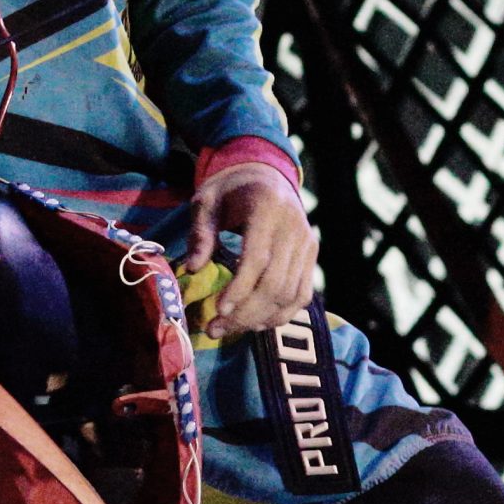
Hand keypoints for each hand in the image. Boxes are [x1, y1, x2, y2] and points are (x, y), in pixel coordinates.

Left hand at [185, 164, 318, 337]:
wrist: (266, 174)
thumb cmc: (231, 190)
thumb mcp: (207, 201)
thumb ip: (200, 233)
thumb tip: (192, 269)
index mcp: (268, 208)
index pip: (258, 258)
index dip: (240, 288)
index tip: (218, 310)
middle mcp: (295, 228)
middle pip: (275, 283)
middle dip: (245, 312)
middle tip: (215, 329)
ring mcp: (307, 244)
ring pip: (290, 294)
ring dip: (260, 318)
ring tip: (229, 329)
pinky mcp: (311, 256)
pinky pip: (302, 295)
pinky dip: (281, 314)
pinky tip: (256, 323)